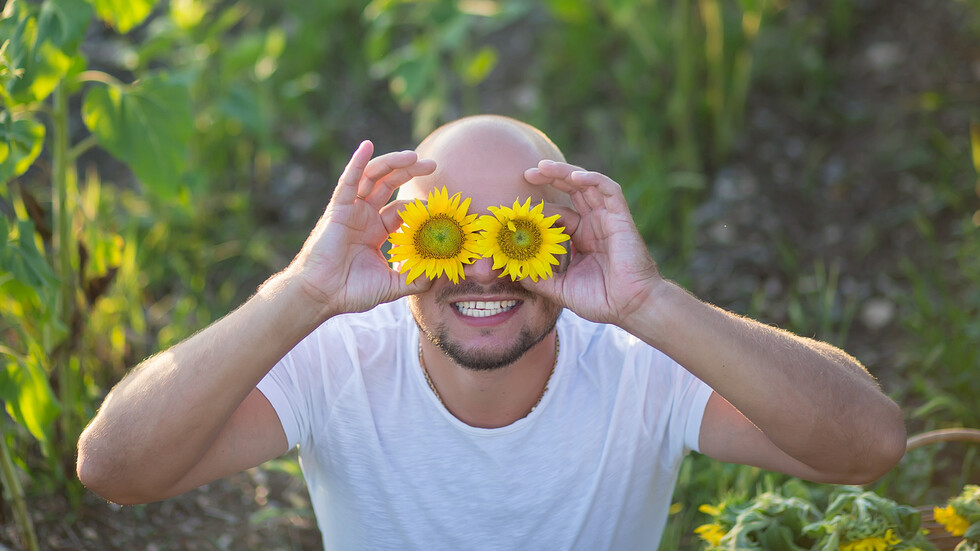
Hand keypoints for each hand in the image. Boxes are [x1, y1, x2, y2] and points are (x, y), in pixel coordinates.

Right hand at [287, 141, 435, 317]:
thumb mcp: (392, 286)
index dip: (420, 205)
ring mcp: (351, 210)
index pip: (402, 209)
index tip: (440, 208)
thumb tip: (439, 275)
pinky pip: (348, 181)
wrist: (321, 296)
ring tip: (413, 156)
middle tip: (433, 164)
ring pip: (373, 177)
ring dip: (392, 163)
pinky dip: (357, 162)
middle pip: (390, 185)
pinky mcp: (337, 209)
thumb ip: (415, 279)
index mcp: (376, 231)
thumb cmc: (351, 291)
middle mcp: (364, 216)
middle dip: (410, 171)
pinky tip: (367, 145)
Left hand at [522, 160, 662, 324]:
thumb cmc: (601, 300)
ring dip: (565, 172)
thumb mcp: (561, 289)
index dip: (540, 208)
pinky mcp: (621, 218)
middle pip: (571, 191)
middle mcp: (595, 224)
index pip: (558, 214)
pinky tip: (573, 177)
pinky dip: (592, 179)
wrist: (631, 308)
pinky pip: (609, 190)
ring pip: (586, 184)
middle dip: (550, 179)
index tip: (516, 209)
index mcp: (582, 237)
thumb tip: (512, 271)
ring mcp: (608, 219)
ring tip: (542, 167)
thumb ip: (538, 278)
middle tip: (526, 174)